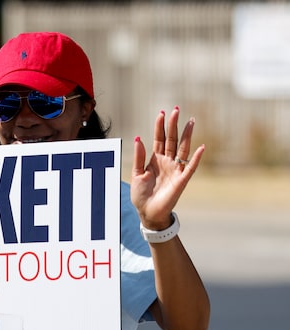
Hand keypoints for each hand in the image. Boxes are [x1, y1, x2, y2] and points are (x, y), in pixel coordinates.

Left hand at [131, 107, 204, 229]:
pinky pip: (190, 167)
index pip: (159, 139)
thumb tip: (138, 138)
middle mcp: (167, 162)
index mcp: (155, 159)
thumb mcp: (136, 174)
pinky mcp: (181, 180)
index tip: (161, 113)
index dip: (160, 127)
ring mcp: (175, 170)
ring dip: (186, 135)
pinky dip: (195, 158)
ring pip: (182, 149)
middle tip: (176, 110)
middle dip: (173, 125)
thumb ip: (138, 157)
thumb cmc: (141, 195)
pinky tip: (200, 147)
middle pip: (172, 140)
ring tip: (191, 121)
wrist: (147, 212)